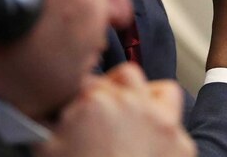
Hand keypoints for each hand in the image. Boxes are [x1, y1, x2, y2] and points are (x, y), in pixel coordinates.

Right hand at [35, 64, 194, 156]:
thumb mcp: (48, 150)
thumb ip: (46, 123)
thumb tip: (45, 110)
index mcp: (96, 102)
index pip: (86, 83)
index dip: (78, 96)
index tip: (76, 107)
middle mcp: (133, 103)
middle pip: (125, 77)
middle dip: (113, 89)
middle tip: (103, 109)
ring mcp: (162, 123)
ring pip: (161, 90)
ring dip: (148, 98)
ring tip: (134, 115)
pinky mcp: (182, 145)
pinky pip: (177, 124)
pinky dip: (164, 129)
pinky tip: (151, 141)